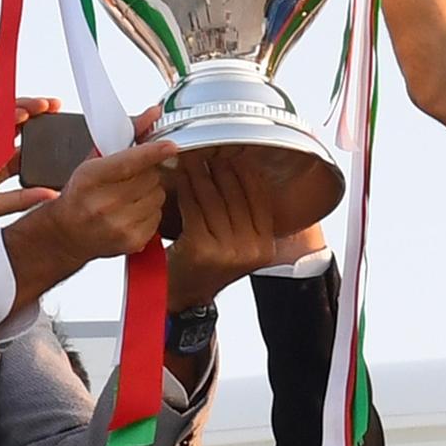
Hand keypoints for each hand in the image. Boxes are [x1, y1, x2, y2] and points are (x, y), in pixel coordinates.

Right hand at [0, 98, 59, 217]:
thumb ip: (23, 198)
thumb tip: (53, 196)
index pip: (26, 149)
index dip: (44, 140)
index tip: (65, 135)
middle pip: (17, 127)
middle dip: (37, 116)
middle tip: (57, 107)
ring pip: (3, 118)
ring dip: (24, 109)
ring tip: (44, 105)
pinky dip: (2, 114)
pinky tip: (21, 113)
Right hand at [3, 141, 177, 312]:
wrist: (66, 233)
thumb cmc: (80, 194)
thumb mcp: (94, 160)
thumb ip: (127, 135)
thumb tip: (153, 114)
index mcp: (89, 179)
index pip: (128, 162)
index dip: (152, 152)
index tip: (170, 145)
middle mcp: (102, 204)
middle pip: (149, 178)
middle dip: (147, 172)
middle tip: (132, 177)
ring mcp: (117, 225)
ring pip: (157, 196)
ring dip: (151, 192)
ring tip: (130, 195)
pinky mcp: (131, 241)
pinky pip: (158, 216)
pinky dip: (151, 211)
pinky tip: (133, 211)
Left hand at [164, 148, 320, 310]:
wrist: (186, 295)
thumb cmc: (208, 264)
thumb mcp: (239, 243)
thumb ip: (247, 216)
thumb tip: (245, 169)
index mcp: (265, 246)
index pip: (260, 198)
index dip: (245, 171)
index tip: (233, 153)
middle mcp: (250, 249)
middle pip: (236, 195)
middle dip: (221, 167)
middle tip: (209, 149)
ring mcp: (227, 251)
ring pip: (213, 199)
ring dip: (200, 174)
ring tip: (192, 158)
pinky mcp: (202, 249)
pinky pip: (194, 208)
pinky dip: (186, 190)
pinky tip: (181, 178)